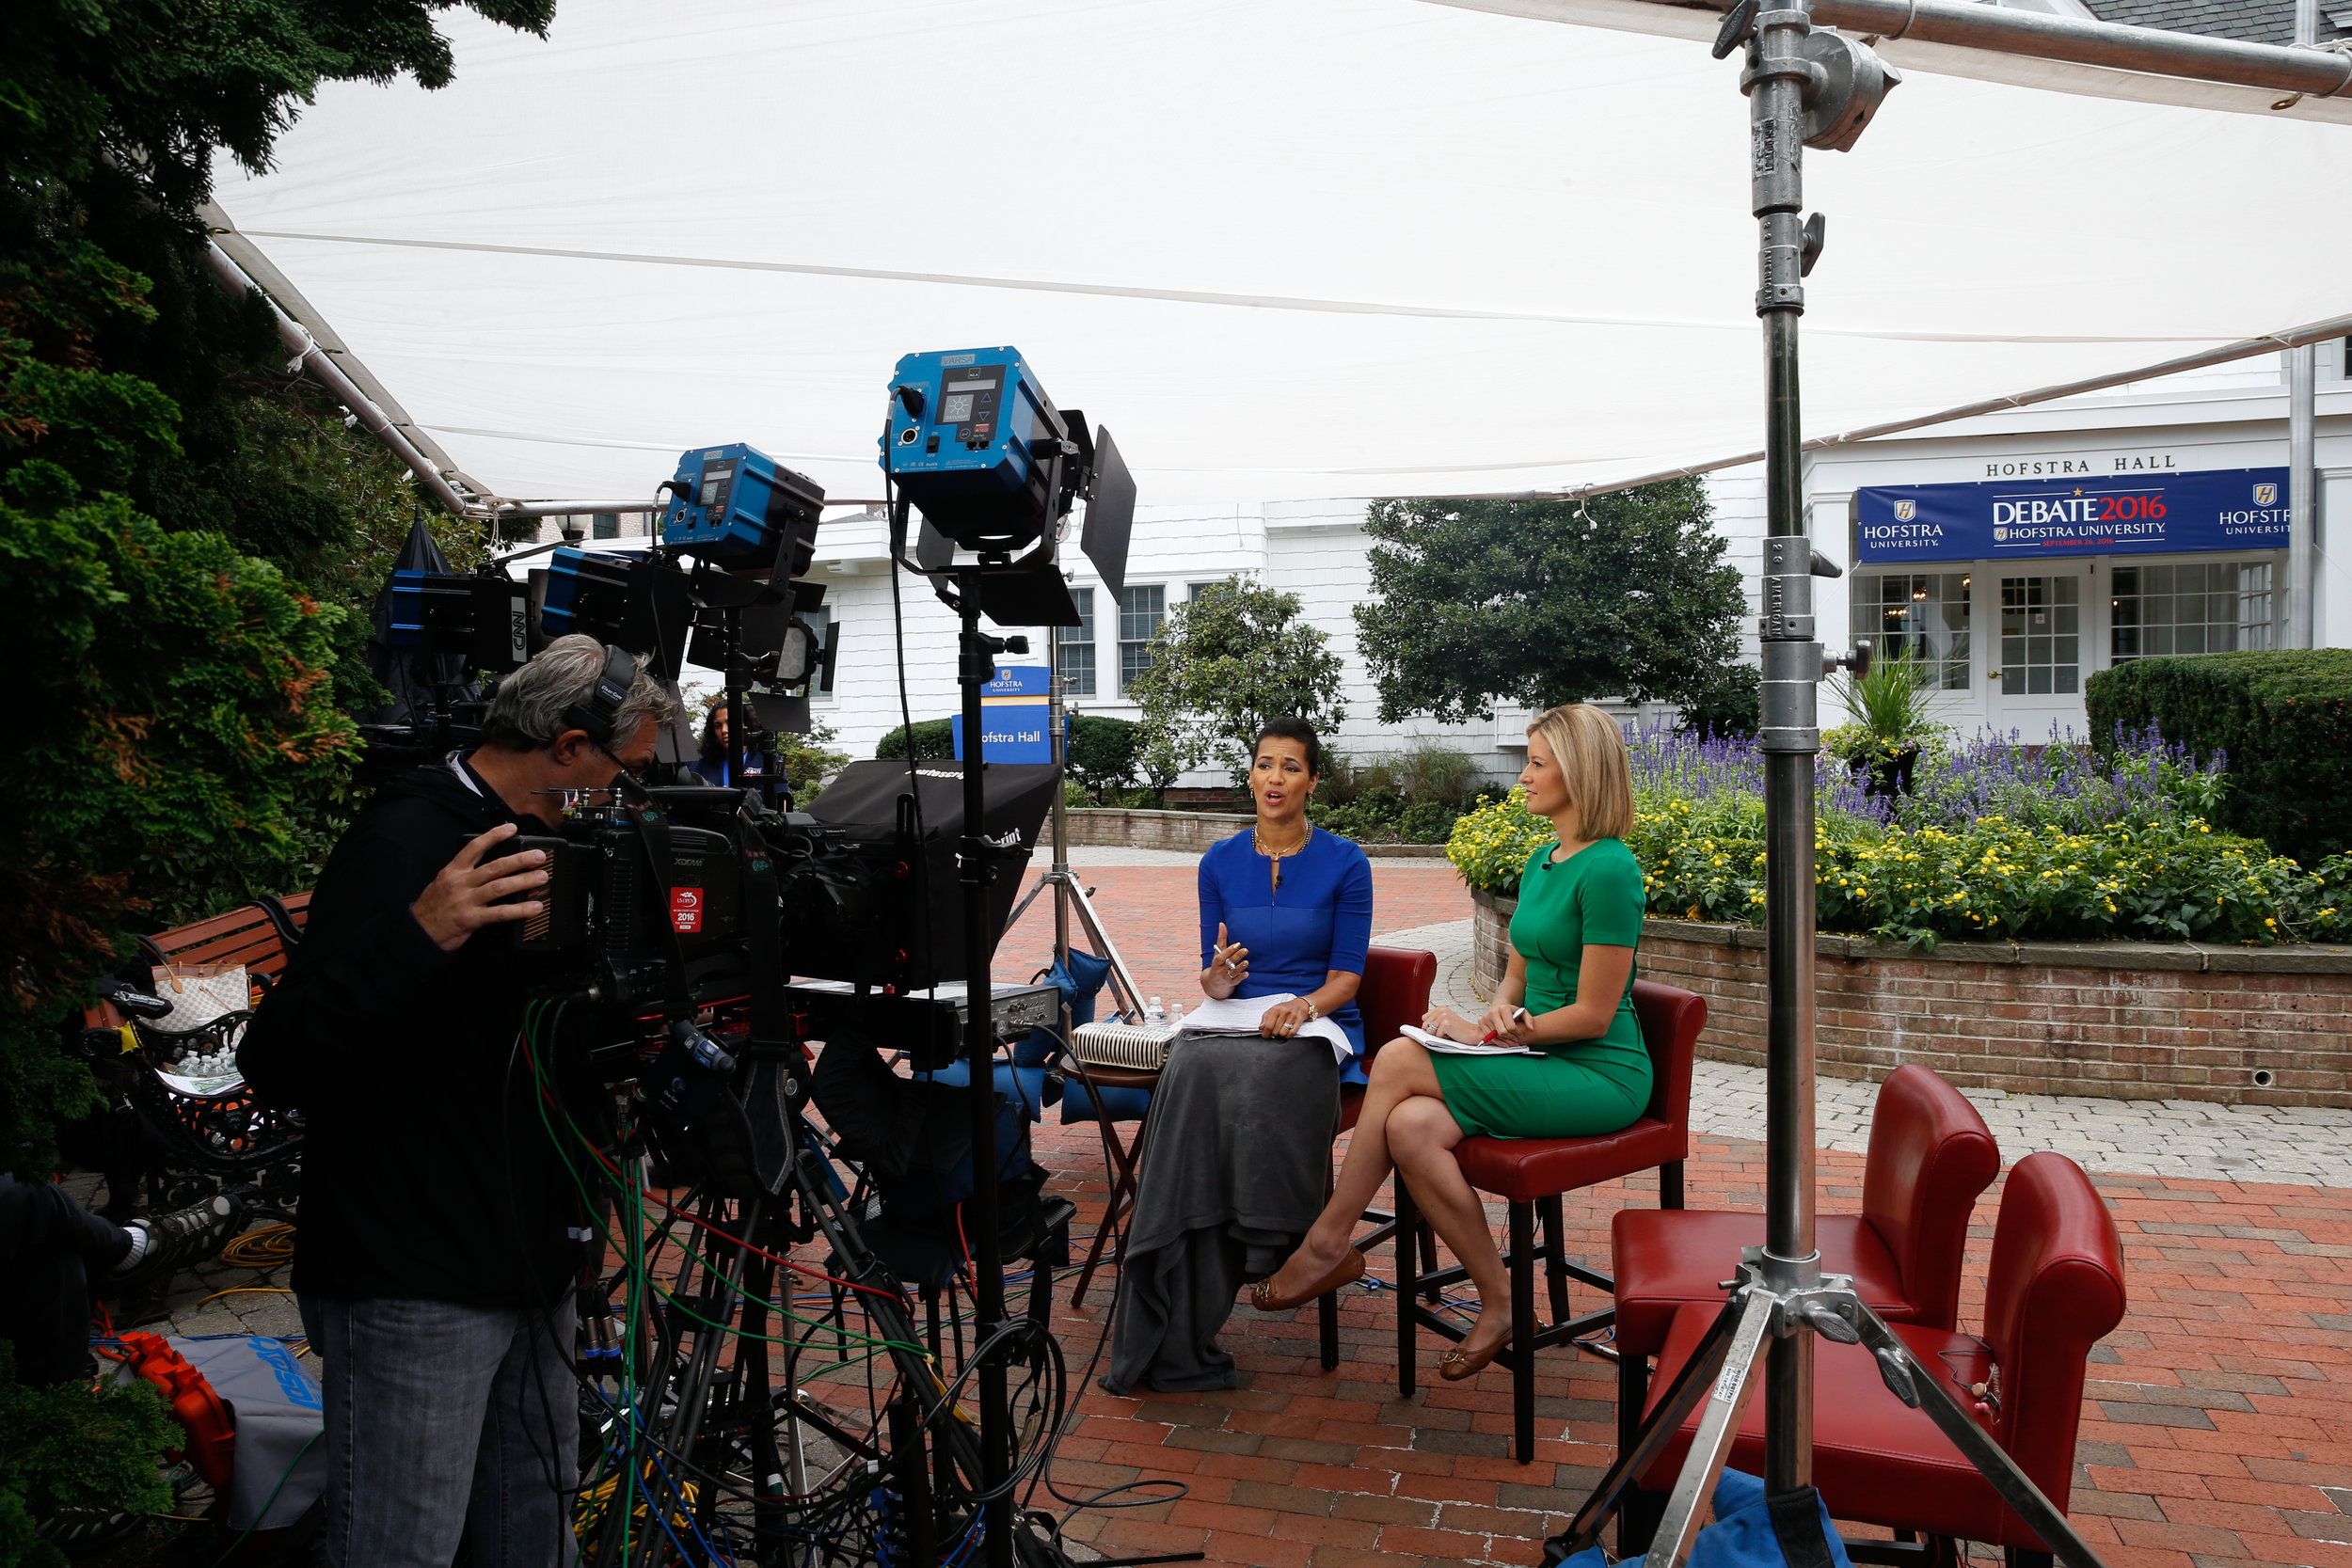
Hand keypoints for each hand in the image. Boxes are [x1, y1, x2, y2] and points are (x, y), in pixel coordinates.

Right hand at [410, 824, 548, 952]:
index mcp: (453, 871)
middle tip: (539, 856)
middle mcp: (461, 883)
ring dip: (524, 881)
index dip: (494, 836)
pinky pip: (499, 913)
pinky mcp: (470, 919)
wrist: (416, 932)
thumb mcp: (442, 883)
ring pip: (500, 887)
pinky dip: (519, 910)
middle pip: (494, 867)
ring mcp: (466, 901)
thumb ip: (463, 875)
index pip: (475, 847)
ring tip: (542, 877)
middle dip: (520, 860)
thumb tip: (489, 868)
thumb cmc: (432, 907)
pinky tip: (534, 908)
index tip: (512, 828)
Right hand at [1204, 922, 1249, 995]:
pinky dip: (1241, 977)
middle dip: (1237, 957)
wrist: (1214, 982)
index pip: (1222, 956)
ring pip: (1233, 972)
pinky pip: (1236, 981)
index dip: (1229, 950)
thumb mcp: (1218, 952)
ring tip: (1246, 962)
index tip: (1238, 944)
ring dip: (1240, 967)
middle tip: (1246, 950)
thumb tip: (1221, 923)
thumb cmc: (1218, 963)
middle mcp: (1219, 970)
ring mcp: (1225, 977)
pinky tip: (1247, 973)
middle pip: (1229, 963)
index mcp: (1216, 961)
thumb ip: (1221, 938)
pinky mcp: (1230, 983)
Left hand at [1259, 998, 1312, 1038]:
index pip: (1268, 1025)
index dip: (1265, 1033)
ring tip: (1281, 1030)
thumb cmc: (1285, 1008)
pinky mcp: (1299, 1021)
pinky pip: (1291, 1033)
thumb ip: (1265, 1019)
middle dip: (1273, 1033)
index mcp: (1276, 1009)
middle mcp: (1284, 1012)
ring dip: (1281, 1034)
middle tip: (1274, 1030)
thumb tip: (1261, 1027)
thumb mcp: (1273, 1010)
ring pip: (1283, 1033)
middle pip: (1275, 1030)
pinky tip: (1287, 1032)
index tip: (1265, 1035)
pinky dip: (1288, 1035)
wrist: (1299, 1005)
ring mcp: (1292, 1017)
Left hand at [1419, 1005, 1482, 1044]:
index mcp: (1440, 1008)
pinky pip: (1436, 1035)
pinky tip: (1452, 1034)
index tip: (1442, 1028)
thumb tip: (1421, 1028)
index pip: (1424, 1019)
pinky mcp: (1446, 1023)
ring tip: (1449, 1032)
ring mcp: (1443, 1016)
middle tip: (1447, 1031)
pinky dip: (1444, 1038)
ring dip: (1438, 1035)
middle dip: (1434, 1031)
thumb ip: (1434, 1022)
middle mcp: (1441, 1010)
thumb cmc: (1459, 1031)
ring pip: (1429, 1031)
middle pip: (1425, 1025)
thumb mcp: (1444, 1023)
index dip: (1431, 1027)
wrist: (1474, 1034)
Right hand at [1477, 1001, 1533, 1043]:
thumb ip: (1529, 1020)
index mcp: (1504, 1009)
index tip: (1520, 1035)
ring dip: (1505, 1041)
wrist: (1499, 1007)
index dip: (1517, 1033)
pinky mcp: (1481, 1022)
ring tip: (1511, 1041)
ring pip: (1496, 1036)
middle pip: (1502, 1032)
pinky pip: (1489, 1037)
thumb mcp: (1522, 1013)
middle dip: (1511, 1038)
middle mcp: (1493, 1012)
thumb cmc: (1511, 1012)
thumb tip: (1531, 1028)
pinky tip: (1504, 1042)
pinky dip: (1497, 1042)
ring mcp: (1486, 1017)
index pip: (1511, 1027)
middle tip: (1516, 1040)